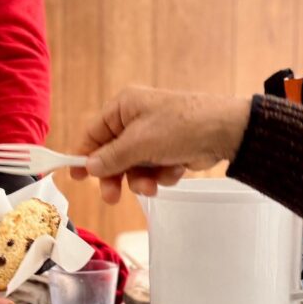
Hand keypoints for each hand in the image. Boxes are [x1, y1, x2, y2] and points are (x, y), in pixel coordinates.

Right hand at [70, 86, 250, 202]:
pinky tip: (175, 170)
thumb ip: (112, 157)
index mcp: (124, 107)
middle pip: (113, 154)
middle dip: (116, 176)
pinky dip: (162, 174)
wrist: (225, 132)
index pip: (94, 133)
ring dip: (142, 178)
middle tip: (113, 196)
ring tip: (154, 184)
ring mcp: (154, 135)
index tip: (77, 176)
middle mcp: (136, 118)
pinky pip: (154, 169)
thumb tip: (90, 166)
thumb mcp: (139, 143)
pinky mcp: (169, 149)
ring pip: (134, 166)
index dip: (84, 155)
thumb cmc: (181, 126)